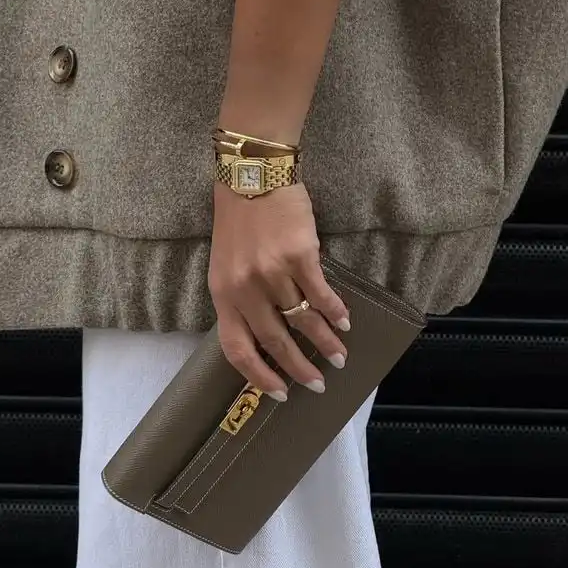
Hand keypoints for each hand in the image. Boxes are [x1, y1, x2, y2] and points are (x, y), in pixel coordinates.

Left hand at [208, 180, 350, 399]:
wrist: (252, 175)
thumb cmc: (238, 221)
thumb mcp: (226, 265)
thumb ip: (241, 298)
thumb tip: (269, 335)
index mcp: (223, 294)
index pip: (237, 349)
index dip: (258, 375)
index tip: (278, 392)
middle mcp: (246, 288)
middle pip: (275, 341)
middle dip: (299, 368)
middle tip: (317, 384)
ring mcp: (273, 273)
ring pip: (303, 320)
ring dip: (325, 342)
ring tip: (339, 357)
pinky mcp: (300, 255)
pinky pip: (321, 294)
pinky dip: (335, 312)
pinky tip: (345, 322)